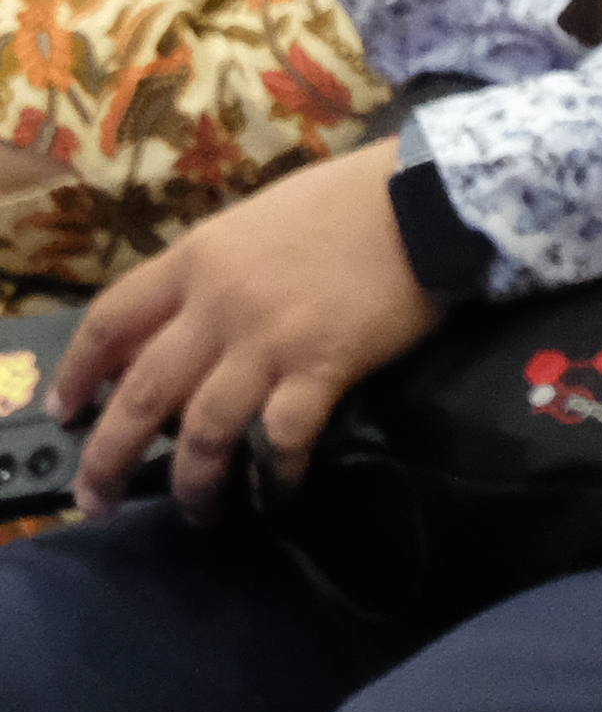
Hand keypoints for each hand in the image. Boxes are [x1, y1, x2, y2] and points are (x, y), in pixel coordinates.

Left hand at [62, 141, 434, 521]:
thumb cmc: (344, 202)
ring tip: (196, 512)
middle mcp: (217, 308)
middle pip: (141, 395)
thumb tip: (177, 329)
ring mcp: (268, 341)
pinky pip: (283, 437)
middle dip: (109, 457)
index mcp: (194, 263)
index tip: (67, 412)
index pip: (110, 324)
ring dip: (192, 481)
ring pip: (203, 429)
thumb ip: (209, 274)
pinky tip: (279, 496)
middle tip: (95, 499)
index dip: (78, 375)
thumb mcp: (252, 224)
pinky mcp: (322, 367)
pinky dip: (277, 476)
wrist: (425, 199)